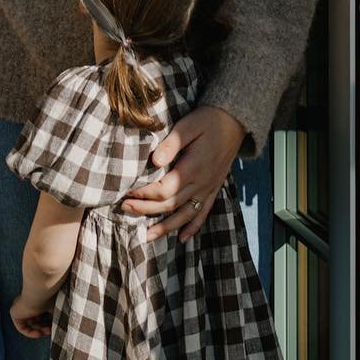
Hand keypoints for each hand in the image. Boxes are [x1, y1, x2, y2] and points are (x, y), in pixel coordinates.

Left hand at [9, 293, 53, 338]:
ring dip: (40, 331)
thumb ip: (56, 317)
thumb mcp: (55, 309)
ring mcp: (20, 308)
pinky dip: (30, 333)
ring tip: (48, 332)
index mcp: (36, 299)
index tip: (57, 326)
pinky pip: (21, 327)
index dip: (49, 323)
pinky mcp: (14, 313)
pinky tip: (39, 334)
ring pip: (30, 325)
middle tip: (53, 331)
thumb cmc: (50, 297)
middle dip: (45, 328)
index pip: (42, 314)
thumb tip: (60, 328)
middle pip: (36, 320)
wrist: (39, 291)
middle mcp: (27, 303)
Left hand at [122, 104, 245, 242]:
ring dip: (166, 227)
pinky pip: (204, 213)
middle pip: (171, 204)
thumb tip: (154, 162)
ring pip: (186, 214)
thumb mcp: (188, 125)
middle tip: (124, 209)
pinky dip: (193, 227)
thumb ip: (171, 143)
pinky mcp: (214, 188)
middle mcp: (202, 182)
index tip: (126, 192)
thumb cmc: (208, 120)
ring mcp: (209, 188)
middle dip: (146, 210)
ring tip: (146, 237)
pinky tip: (182, 239)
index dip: (144, 194)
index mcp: (193, 167)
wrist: (235, 121)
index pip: (164, 189)